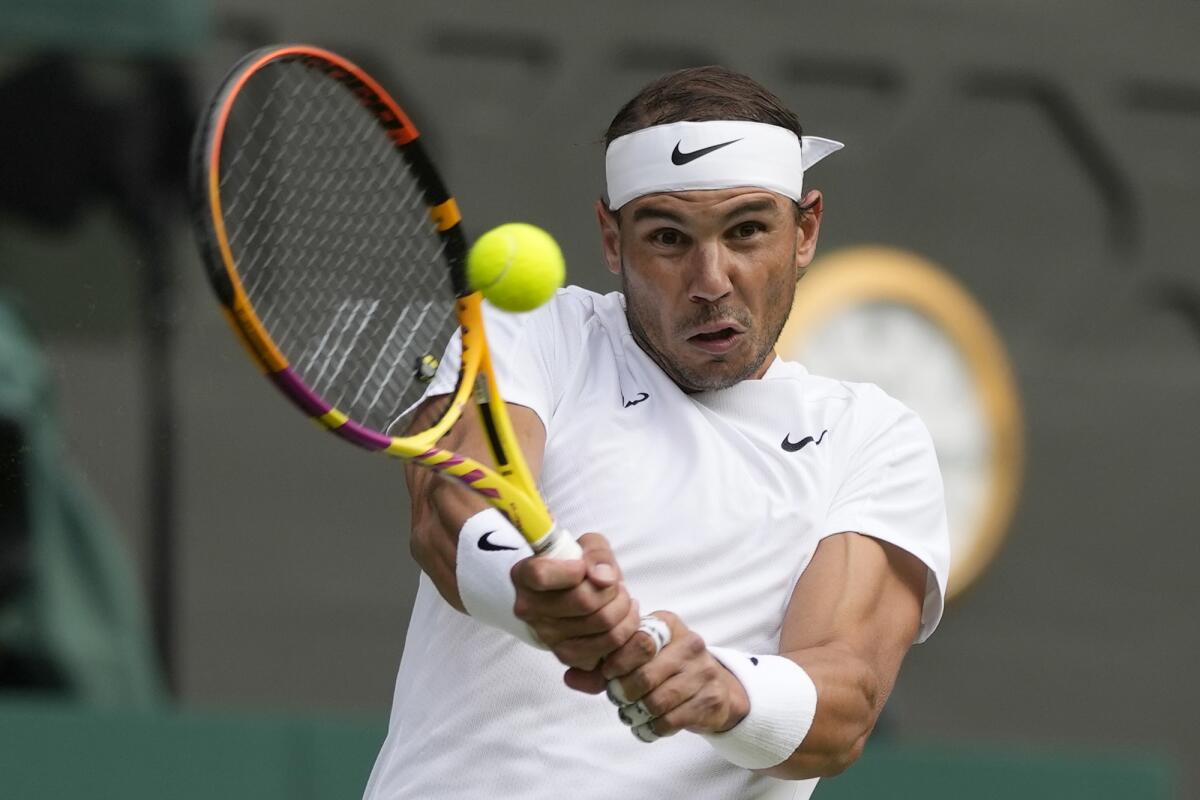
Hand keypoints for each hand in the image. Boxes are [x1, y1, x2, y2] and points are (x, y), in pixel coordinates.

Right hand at [511, 533, 640, 669]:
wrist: (570, 595)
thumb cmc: (576, 566)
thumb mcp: (586, 546)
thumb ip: (596, 554)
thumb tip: (604, 578)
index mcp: (524, 576)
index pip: (541, 575)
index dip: (571, 570)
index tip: (583, 567)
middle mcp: (529, 609)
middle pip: (583, 601)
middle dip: (612, 589)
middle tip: (616, 584)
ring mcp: (546, 635)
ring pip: (602, 623)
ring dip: (623, 607)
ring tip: (622, 598)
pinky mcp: (566, 655)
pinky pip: (608, 646)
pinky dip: (625, 629)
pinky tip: (622, 617)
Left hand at [567, 611, 749, 739]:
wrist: (714, 689)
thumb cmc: (664, 669)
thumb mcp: (636, 660)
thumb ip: (600, 668)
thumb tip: (569, 676)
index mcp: (667, 625)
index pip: (639, 641)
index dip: (618, 662)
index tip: (608, 674)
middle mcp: (690, 643)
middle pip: (646, 674)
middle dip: (624, 692)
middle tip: (618, 698)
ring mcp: (703, 671)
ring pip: (658, 701)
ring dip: (637, 712)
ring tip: (632, 712)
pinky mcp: (710, 699)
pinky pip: (671, 720)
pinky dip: (652, 728)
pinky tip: (648, 724)